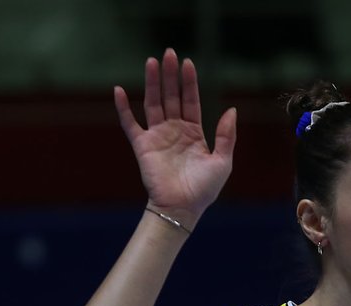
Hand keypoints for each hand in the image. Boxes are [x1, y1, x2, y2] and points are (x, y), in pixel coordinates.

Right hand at [114, 48, 236, 227]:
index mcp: (194, 133)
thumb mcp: (223, 161)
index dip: (189, 82)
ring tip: (152, 62)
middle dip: (171, 75)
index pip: (190, 100)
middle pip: (171, 96)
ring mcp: (157, 137)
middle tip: (169, 53)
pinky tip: (119, 90)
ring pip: (153, 103)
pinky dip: (123, 108)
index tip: (188, 63)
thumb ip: (227, 135)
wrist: (181, 208)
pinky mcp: (142, 146)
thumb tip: (231, 109)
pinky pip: (130, 123)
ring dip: (152, 83)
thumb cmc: (203, 190)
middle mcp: (174, 131)